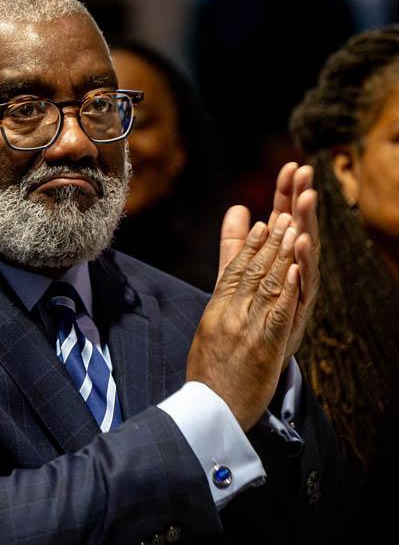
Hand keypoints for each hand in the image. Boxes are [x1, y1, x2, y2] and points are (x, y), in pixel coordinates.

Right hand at [189, 210, 301, 430]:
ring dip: (280, 254)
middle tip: (283, 214)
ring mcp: (246, 329)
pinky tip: (295, 268)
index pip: (234, 272)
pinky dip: (287, 288)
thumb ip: (218, 305)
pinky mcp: (263, 346)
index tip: (262, 224)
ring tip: (291, 228)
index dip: (249, 246)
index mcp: (216, 313)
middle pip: (251, 272)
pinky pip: (277, 313)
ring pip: (265, 285)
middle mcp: (230, 315)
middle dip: (269, 241)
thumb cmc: (209, 375)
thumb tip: (209, 287)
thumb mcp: (209, 333)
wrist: (210, 410)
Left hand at [217, 162, 319, 369]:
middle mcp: (292, 282)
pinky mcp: (289, 327)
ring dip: (305, 238)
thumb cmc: (243, 324)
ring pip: (303, 267)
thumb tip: (240, 208)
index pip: (284, 224)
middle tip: (307, 180)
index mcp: (280, 266)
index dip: (287, 196)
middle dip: (302, 209)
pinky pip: (297, 299)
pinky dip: (300, 278)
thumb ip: (237, 244)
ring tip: (304, 212)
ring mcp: (293, 304)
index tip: (291, 167)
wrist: (236, 377)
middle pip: (299, 239)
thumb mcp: (237, 277)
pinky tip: (301, 259)